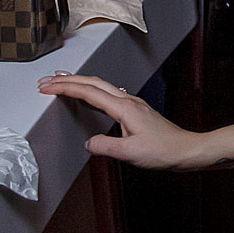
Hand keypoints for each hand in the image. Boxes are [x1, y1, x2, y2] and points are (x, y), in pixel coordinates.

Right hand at [38, 74, 204, 169]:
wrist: (186, 150)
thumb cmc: (163, 150)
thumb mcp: (129, 153)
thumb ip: (105, 147)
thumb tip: (88, 143)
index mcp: (125, 108)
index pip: (89, 92)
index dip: (66, 88)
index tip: (47, 86)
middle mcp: (129, 101)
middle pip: (94, 83)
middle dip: (68, 80)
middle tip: (46, 81)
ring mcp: (133, 104)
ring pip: (101, 86)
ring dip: (80, 83)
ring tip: (61, 82)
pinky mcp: (136, 110)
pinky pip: (108, 94)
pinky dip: (92, 91)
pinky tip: (89, 95)